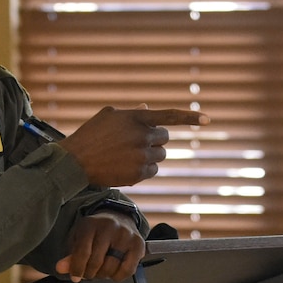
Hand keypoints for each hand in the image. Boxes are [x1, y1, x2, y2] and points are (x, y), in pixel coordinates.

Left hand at [55, 212, 144, 281]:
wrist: (118, 218)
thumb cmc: (96, 232)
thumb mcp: (79, 239)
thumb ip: (70, 255)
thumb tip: (61, 268)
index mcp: (90, 224)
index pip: (82, 252)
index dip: (77, 269)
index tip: (75, 277)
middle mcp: (109, 227)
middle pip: (97, 262)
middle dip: (89, 273)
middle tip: (88, 273)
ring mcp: (125, 235)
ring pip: (111, 268)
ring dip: (103, 275)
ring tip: (100, 270)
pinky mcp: (138, 244)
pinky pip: (127, 270)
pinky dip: (118, 276)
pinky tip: (113, 271)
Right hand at [61, 104, 206, 187]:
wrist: (75, 161)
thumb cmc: (91, 135)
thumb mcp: (110, 116)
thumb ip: (132, 113)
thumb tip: (149, 108)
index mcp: (137, 118)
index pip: (169, 116)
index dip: (190, 117)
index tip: (207, 120)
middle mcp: (142, 136)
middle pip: (165, 139)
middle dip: (155, 140)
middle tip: (137, 142)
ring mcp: (141, 156)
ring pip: (160, 156)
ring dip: (150, 155)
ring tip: (128, 155)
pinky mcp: (138, 174)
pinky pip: (153, 171)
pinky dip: (145, 169)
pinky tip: (127, 166)